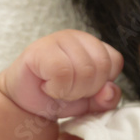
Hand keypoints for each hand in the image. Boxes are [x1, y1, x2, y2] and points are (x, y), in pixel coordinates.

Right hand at [0, 29, 123, 118]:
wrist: (24, 102)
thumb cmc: (58, 95)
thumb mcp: (90, 101)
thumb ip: (107, 98)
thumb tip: (110, 91)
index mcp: (94, 44)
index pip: (114, 61)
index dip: (102, 83)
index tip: (85, 88)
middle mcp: (78, 37)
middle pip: (101, 66)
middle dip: (87, 89)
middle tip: (69, 90)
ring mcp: (58, 39)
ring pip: (85, 70)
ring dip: (71, 91)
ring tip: (57, 88)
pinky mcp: (39, 50)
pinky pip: (63, 72)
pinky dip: (57, 88)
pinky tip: (47, 86)